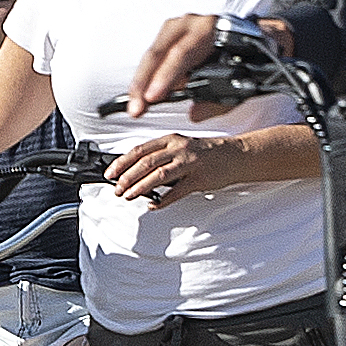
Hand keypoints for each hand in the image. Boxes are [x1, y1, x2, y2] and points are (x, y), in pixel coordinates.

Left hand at [108, 129, 246, 207]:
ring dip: (140, 187)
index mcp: (171, 140)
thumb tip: (136, 173)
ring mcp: (190, 163)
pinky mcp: (200, 178)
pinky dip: (163, 200)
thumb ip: (161, 157)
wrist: (235, 155)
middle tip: (116, 188)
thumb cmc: (206, 153)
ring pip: (159, 174)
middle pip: (146, 162)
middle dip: (127, 177)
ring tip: (129, 196)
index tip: (110, 173)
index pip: (140, 150)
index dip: (122, 162)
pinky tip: (154, 205)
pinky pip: (178, 191)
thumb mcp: (181, 148)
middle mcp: (179, 149)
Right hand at [129, 13, 285, 115]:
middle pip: (158, 53)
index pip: (181, 53)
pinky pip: (153, 58)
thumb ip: (218, 100)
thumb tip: (194, 115)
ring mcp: (176, 28)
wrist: (256, 36)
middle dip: (143, 83)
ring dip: (140, 83)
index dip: (166, 77)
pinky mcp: (169, 37)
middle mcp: (189, 24)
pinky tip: (140, 97)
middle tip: (135, 108)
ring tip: (134, 106)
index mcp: (209, 30)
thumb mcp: (241, 79)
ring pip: (152, 55)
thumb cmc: (247, 56)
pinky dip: (145, 79)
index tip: (153, 97)